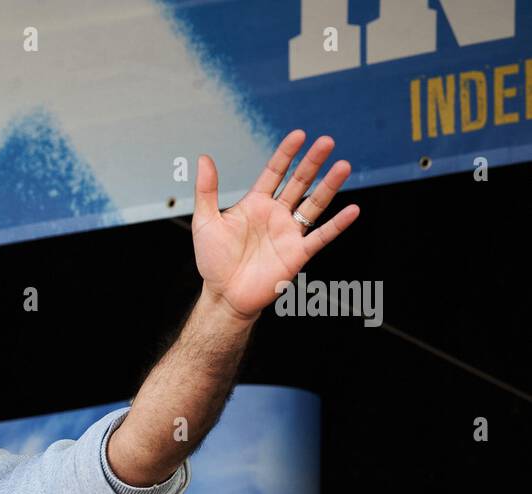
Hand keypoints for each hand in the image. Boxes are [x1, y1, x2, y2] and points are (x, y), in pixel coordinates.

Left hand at [193, 129, 359, 319]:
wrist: (223, 295)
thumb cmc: (213, 260)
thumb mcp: (205, 221)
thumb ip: (206, 190)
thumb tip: (204, 159)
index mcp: (255, 204)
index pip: (275, 172)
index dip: (286, 154)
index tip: (299, 135)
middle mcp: (276, 215)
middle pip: (299, 183)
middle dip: (312, 162)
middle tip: (327, 141)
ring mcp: (289, 233)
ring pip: (314, 204)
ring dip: (329, 186)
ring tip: (343, 165)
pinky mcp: (297, 254)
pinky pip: (321, 236)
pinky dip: (337, 224)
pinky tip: (352, 210)